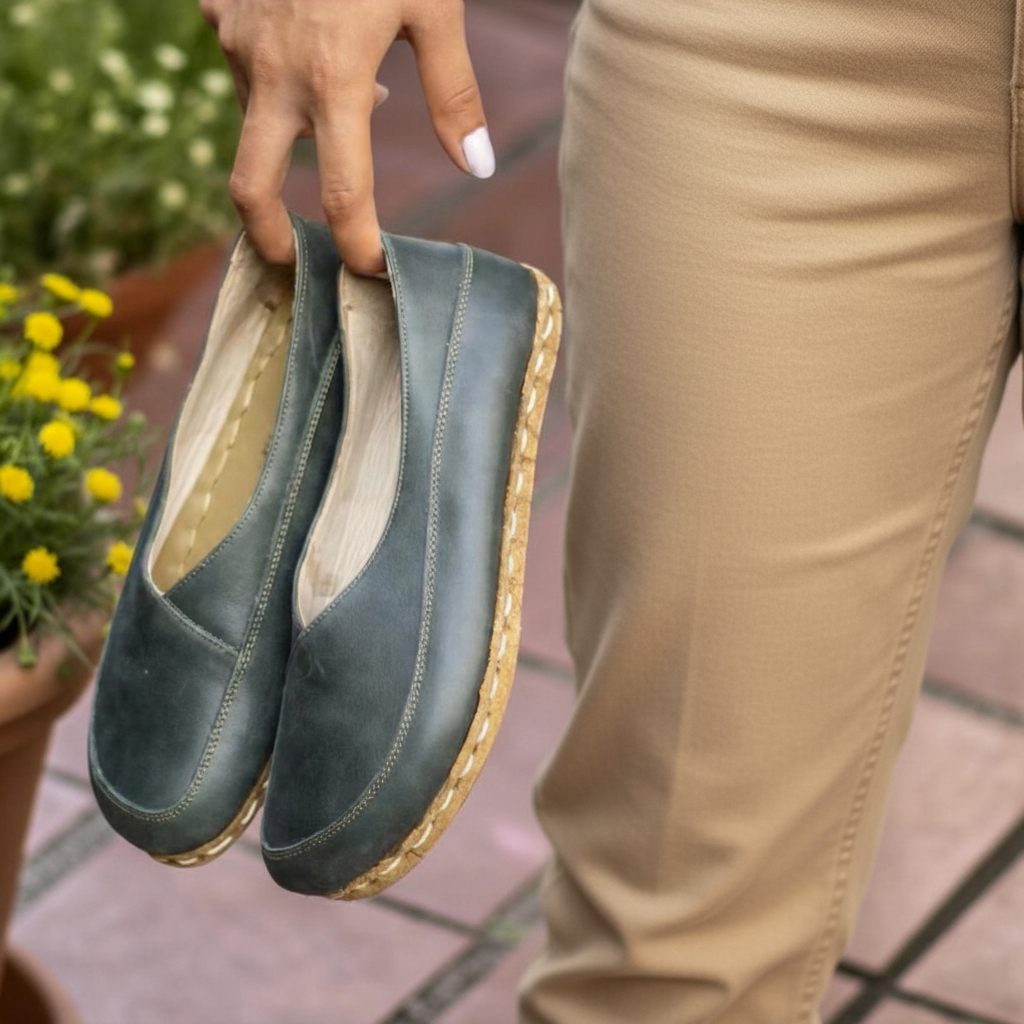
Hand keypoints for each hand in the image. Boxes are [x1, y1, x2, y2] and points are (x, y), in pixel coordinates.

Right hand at [199, 0, 493, 273]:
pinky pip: (244, 68)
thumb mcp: (433, 8)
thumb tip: (474, 168)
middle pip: (248, 185)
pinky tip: (312, 45)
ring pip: (254, 118)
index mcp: (334, 78)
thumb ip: (454, 95)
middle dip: (265, 235)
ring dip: (292, 127)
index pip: (343, 193)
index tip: (371, 271)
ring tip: (345, 87)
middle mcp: (273, 71)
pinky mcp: (220, 12)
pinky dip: (278, 79)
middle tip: (290, 259)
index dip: (358, 244)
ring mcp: (237, 41)